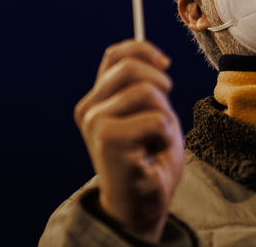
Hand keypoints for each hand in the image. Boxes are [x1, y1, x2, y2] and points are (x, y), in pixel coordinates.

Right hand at [74, 40, 185, 242]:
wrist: (141, 206)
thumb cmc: (148, 160)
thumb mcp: (149, 113)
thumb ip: (144, 87)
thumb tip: (155, 57)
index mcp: (96, 100)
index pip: (115, 55)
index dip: (143, 50)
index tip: (165, 63)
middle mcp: (89, 109)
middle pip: (131, 67)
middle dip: (160, 86)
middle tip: (163, 114)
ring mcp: (96, 123)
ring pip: (147, 92)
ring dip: (164, 117)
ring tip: (155, 139)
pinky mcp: (109, 140)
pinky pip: (156, 119)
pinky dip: (166, 135)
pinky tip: (153, 153)